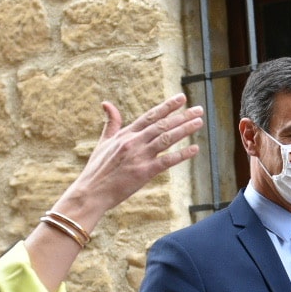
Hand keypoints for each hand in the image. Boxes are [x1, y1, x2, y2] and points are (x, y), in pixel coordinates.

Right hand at [54, 96, 202, 228]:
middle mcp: (133, 142)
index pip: (150, 116)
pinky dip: (182, 154)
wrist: (91, 192)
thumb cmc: (97, 169)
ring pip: (166, 138)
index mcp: (125, 134)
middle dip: (182, 116)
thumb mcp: (103, 142)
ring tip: (199, 122)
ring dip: (184, 129)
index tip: (181, 98)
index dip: (167, 106)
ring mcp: (139, 156)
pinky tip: (194, 149)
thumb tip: (106, 103)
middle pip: (162, 124)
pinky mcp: (144, 172)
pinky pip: (167, 161)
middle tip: (199, 109)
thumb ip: (110, 123)